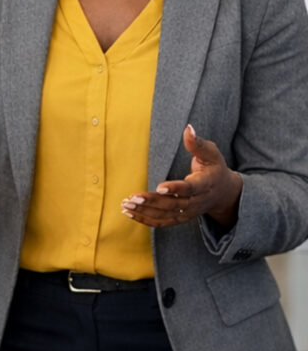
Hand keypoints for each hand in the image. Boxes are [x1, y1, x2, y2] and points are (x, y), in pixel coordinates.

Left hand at [121, 125, 242, 229]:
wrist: (224, 192)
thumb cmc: (213, 167)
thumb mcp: (211, 153)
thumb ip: (197, 143)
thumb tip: (188, 128)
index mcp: (206, 184)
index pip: (190, 189)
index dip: (175, 189)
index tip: (159, 187)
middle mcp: (198, 201)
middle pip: (174, 205)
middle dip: (152, 202)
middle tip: (132, 198)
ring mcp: (189, 212)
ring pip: (166, 215)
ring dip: (145, 212)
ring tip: (126, 205)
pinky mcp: (181, 218)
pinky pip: (163, 222)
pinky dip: (146, 220)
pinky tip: (130, 214)